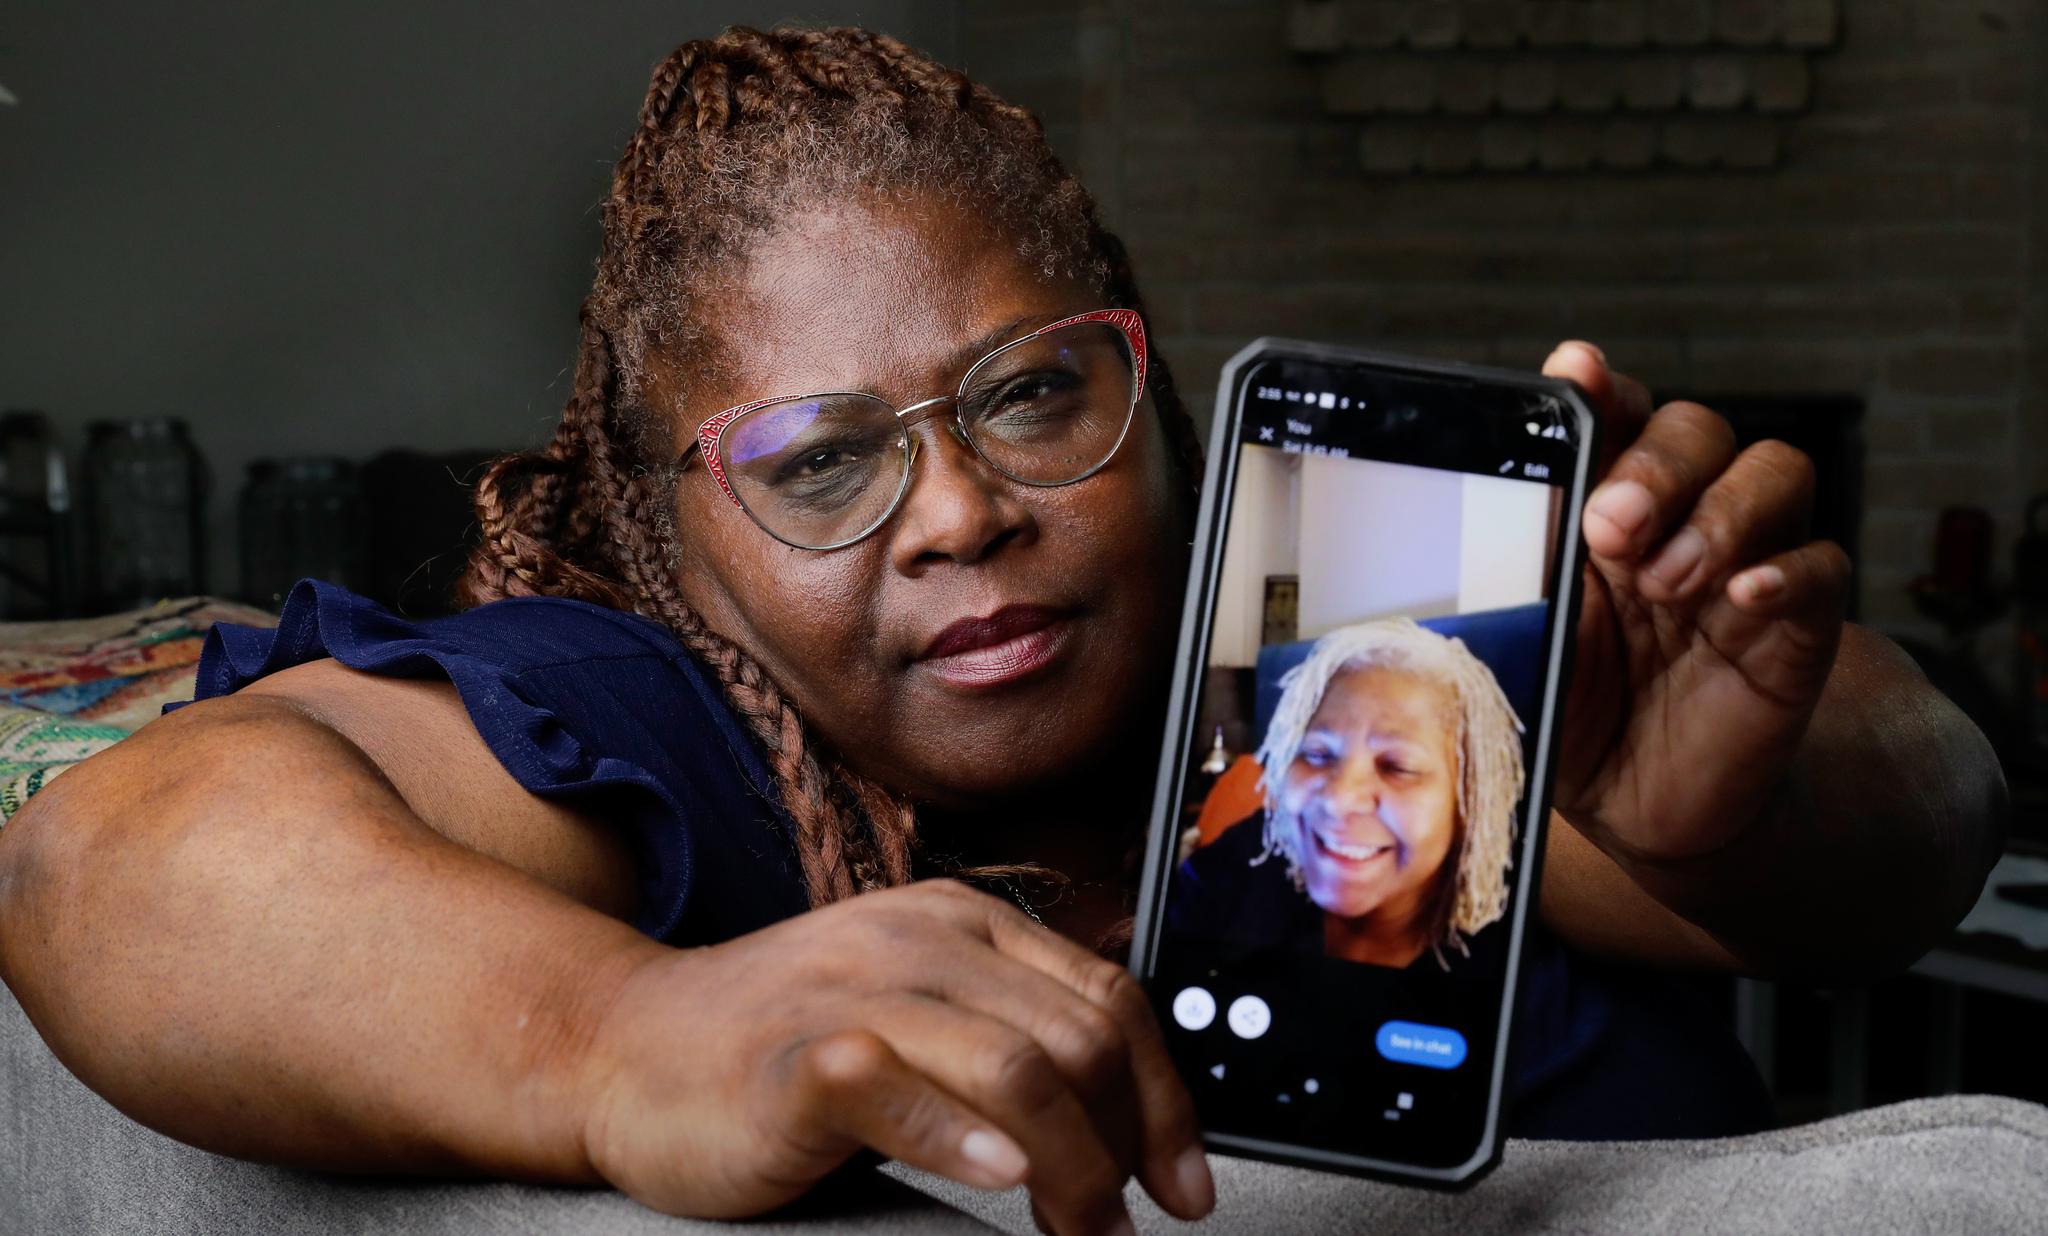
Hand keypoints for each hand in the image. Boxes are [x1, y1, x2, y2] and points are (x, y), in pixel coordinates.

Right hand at [573, 880, 1212, 1235]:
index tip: (1184, 1182)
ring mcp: (854, 991)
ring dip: (1072, 1167)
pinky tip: (997, 1181)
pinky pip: (896, 1089)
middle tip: (1120, 1227)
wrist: (625, 1046)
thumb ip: (1008, 1030)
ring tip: (1076, 1230)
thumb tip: (1130, 1109)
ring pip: (1016, 1068)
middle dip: (1125, 1148)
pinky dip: (959, 1140)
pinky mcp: (795, 1056)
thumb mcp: (914, 1009)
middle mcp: (919, 941)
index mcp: (963, 923)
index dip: (1166, 1100)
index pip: (1111, 1000)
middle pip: (1079, 1040)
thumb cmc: (778, 1044)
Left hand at [1542, 342, 1850, 865]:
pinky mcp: (1798, 622)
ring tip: (1668, 582)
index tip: (1578, 373)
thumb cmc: (1572, 715)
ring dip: (1721, 511)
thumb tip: (1462, 547)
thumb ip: (1507, 592)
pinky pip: (1820, 563)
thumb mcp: (1521, 653)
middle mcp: (1679, 519)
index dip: (1603, 388)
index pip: (1616, 418)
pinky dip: (1786, 570)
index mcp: (1602, 511)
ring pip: (1774, 470)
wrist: (1640, 810)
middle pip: (1697, 429)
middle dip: (1658, 463)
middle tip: (1613, 525)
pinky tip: (1742, 598)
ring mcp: (1744, 563)